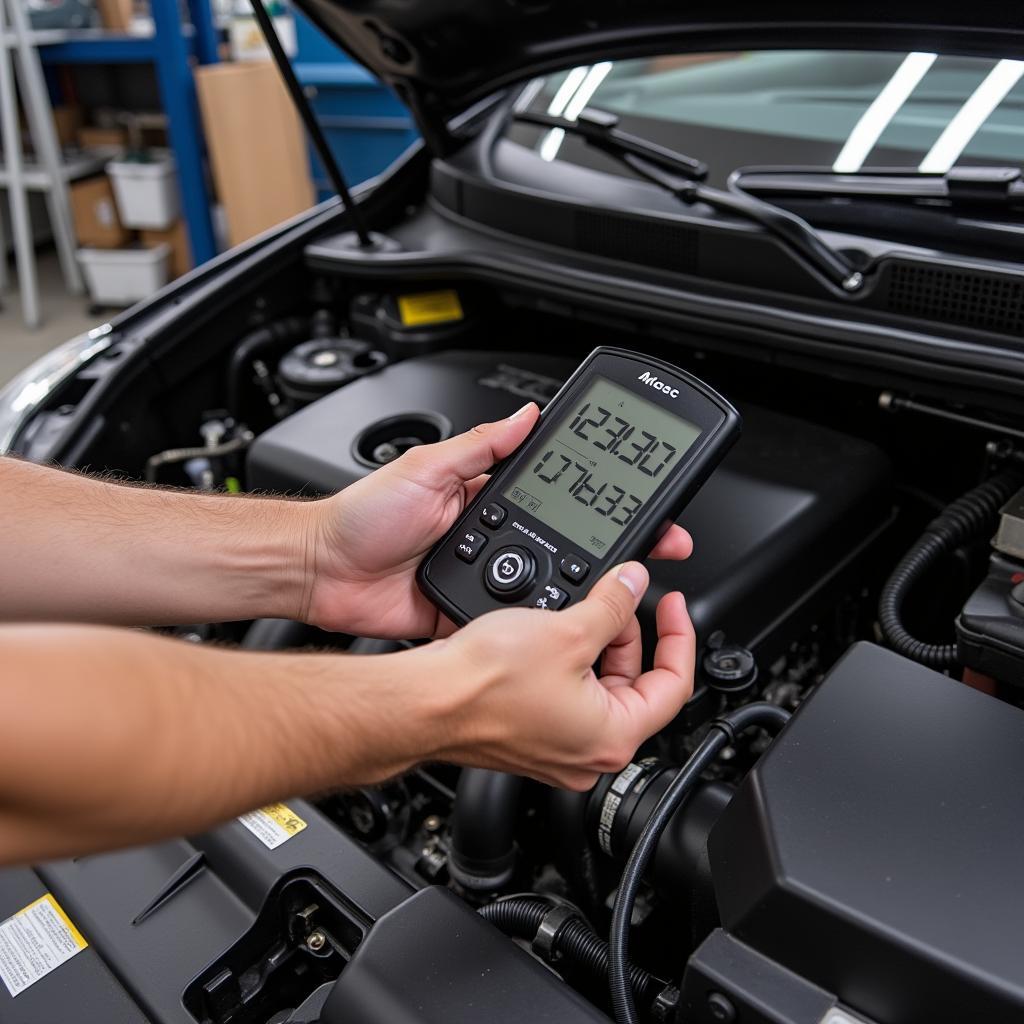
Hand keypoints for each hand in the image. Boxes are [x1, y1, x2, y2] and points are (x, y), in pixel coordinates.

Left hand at [302, 405, 692, 637]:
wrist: (322, 571)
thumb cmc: (361, 516)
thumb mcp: (425, 467)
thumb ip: (479, 447)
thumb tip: (526, 416)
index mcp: (484, 496)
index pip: (556, 490)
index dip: (600, 493)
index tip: (642, 491)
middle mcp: (491, 536)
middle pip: (565, 541)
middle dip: (615, 542)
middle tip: (662, 541)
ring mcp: (484, 578)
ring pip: (546, 584)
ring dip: (584, 584)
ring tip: (632, 581)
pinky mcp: (469, 613)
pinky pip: (511, 619)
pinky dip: (539, 620)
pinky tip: (572, 617)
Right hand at [414, 562, 694, 788]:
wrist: (423, 702)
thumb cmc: (483, 686)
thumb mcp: (566, 630)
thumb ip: (612, 605)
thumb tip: (633, 584)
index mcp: (613, 736)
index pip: (674, 685)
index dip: (680, 637)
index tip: (674, 607)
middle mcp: (588, 751)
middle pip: (634, 683)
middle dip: (628, 635)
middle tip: (616, 599)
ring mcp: (557, 745)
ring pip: (598, 686)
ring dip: (595, 643)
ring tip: (577, 610)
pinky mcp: (530, 734)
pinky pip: (566, 692)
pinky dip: (567, 659)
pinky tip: (549, 631)